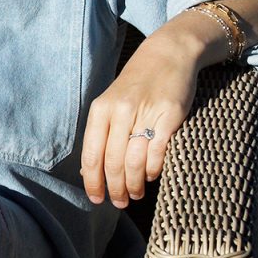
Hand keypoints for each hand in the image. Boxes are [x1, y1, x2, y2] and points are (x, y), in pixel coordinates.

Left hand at [80, 28, 200, 207]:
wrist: (168, 54)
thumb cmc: (137, 85)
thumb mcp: (111, 103)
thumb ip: (100, 133)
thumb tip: (88, 171)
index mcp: (101, 110)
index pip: (92, 156)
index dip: (93, 183)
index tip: (97, 199)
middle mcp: (120, 111)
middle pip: (113, 163)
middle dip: (115, 189)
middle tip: (119, 203)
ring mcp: (146, 113)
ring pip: (134, 162)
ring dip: (134, 184)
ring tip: (135, 194)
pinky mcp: (170, 115)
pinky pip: (157, 152)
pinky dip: (152, 170)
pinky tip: (151, 176)